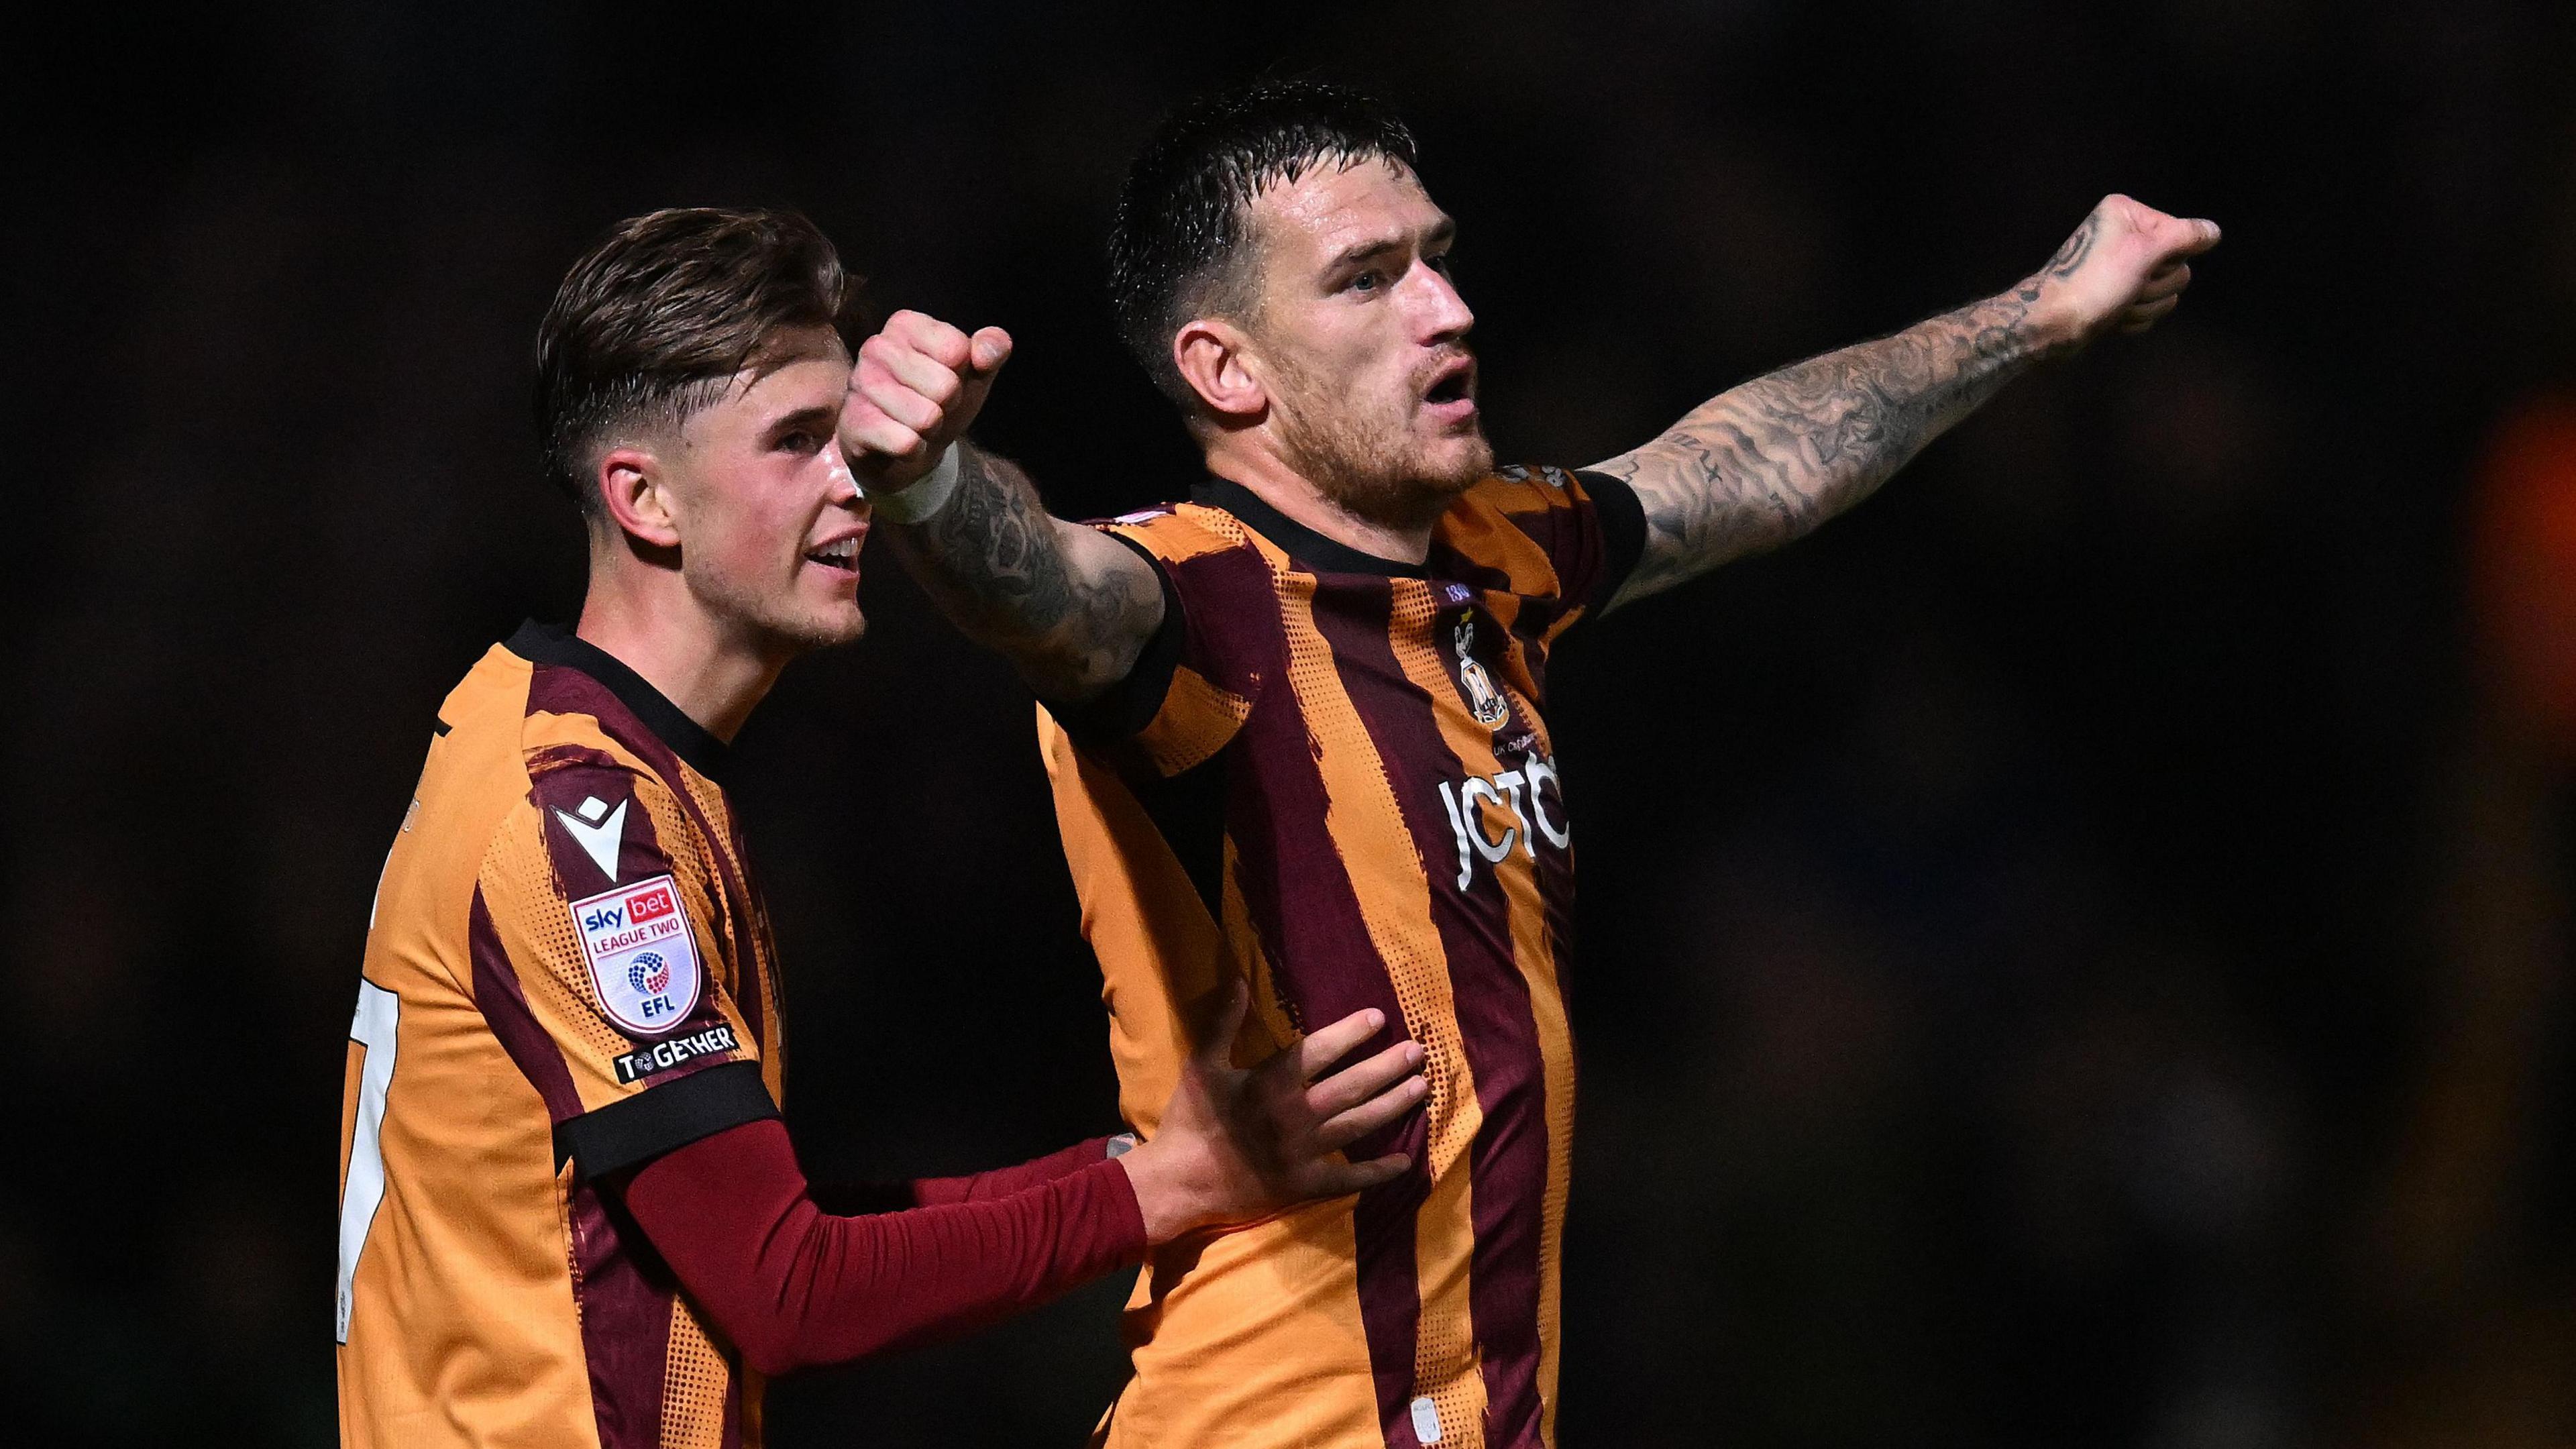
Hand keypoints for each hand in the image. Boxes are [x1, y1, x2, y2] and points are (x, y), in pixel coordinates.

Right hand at [839, 309, 1013, 492]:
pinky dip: (915, 450)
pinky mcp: (853, 423)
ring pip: (926, 418)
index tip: (946, 379)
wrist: (906, 445)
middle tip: (931, 405)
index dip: (963, 375)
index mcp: (905, 324)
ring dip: (930, 430)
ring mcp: (860, 385)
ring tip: (914, 423)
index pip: (957, 350)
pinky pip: (906, 443)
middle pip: (945, 386)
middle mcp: (876, 347)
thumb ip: (992, 350)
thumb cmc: (940, 399)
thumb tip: (988, 352)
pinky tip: (900, 441)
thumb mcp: (974, 372)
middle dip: (947, 406)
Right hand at [1118, 983, 1426, 1243]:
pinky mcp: (1303, 1185)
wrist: (1177, 1185)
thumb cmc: (1188, 1121)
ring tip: (1420, 1087)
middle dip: (1387, 1067)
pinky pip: (1348, 1179)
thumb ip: (1223, 1022)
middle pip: (1351, 1086)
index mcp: (1269, 1083)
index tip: (1379, 1018)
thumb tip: (1240, 979)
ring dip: (1391, 1105)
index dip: (1351, 1032)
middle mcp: (1293, 1115)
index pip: (1319, 1051)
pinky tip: (1405, 1161)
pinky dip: (1377, 1172)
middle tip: (1417, 1051)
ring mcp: (1302, 1153)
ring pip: (1357, 1125)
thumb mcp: (1200, 1065)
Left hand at [2023, 194, 2220, 352]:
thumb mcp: (2145, 252)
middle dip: (2154, 286)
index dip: (2167, 258)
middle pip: (2176, 266)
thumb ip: (2184, 237)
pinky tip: (2112, 318)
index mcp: (2126, 214)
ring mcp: (2119, 270)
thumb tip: (2213, 231)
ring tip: (2116, 305)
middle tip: (2127, 288)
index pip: (2181, 235)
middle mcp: (2123, 236)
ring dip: (2143, 305)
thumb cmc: (2094, 283)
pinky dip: (2133, 318)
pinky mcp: (2116, 297)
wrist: (2051, 324)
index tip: (2142, 265)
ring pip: (2165, 292)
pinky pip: (2147, 309)